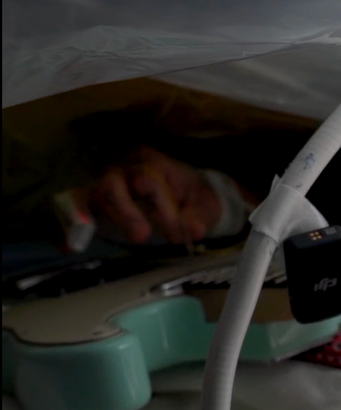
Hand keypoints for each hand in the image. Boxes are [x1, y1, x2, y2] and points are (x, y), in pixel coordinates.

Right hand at [75, 146, 224, 244]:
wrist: (186, 195)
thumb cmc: (193, 196)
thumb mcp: (205, 205)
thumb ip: (198, 216)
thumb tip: (195, 230)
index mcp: (151, 163)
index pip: (148, 179)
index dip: (160, 206)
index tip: (176, 231)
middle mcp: (123, 170)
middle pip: (112, 186)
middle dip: (125, 212)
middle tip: (142, 236)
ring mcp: (105, 186)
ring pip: (91, 197)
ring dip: (94, 218)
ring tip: (91, 236)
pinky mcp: (94, 204)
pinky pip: (75, 212)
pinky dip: (70, 227)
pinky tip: (67, 246)